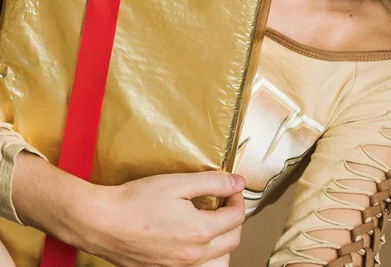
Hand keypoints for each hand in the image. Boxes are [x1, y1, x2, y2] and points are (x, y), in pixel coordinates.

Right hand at [88, 171, 245, 266]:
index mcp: (200, 232)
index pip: (236, 217)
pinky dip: (204, 253)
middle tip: (224, 201)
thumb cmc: (137, 200)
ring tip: (211, 219)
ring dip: (222, 239)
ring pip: (217, 259)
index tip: (231, 188)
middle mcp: (193, 256)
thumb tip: (238, 183)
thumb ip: (213, 183)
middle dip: (234, 218)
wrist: (102, 222)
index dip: (237, 198)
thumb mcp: (179, 183)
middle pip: (232, 240)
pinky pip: (196, 266)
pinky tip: (191, 235)